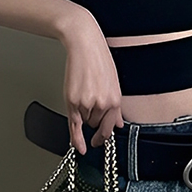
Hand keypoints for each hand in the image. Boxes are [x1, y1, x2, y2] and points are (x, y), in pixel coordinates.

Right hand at [61, 14, 124, 155]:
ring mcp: (86, 104)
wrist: (85, 45)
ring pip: (84, 121)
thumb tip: (119, 124)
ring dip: (82, 113)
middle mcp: (102, 104)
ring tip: (84, 91)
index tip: (99, 141)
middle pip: (95, 125)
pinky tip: (77, 146)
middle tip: (89, 105)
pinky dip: (76, 138)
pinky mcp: (72, 101)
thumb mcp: (114, 83)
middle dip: (92, 118)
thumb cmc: (99, 60)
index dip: (104, 135)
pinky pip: (74, 125)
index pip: (110, 126)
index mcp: (115, 100)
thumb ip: (115, 107)